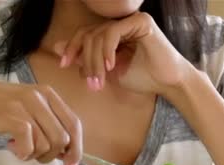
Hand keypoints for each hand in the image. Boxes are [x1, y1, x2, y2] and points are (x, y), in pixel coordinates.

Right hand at [0, 80, 82, 164]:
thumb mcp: (26, 110)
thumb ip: (46, 125)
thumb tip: (67, 153)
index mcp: (48, 93)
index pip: (74, 124)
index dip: (77, 150)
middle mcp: (40, 96)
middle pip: (63, 139)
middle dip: (51, 156)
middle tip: (32, 156)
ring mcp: (25, 105)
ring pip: (47, 144)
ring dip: (34, 155)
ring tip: (19, 149)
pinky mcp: (11, 116)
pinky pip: (30, 145)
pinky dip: (23, 153)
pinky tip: (11, 147)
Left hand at [55, 12, 192, 94]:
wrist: (167, 83)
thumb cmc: (142, 78)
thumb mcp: (106, 71)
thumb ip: (84, 59)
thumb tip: (56, 48)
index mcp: (111, 34)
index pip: (84, 34)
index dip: (71, 47)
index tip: (64, 65)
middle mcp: (119, 24)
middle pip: (88, 35)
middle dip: (85, 61)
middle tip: (91, 83)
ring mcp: (129, 21)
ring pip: (98, 35)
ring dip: (95, 61)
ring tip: (100, 81)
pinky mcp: (140, 21)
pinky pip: (113, 32)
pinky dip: (107, 50)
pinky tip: (111, 66)